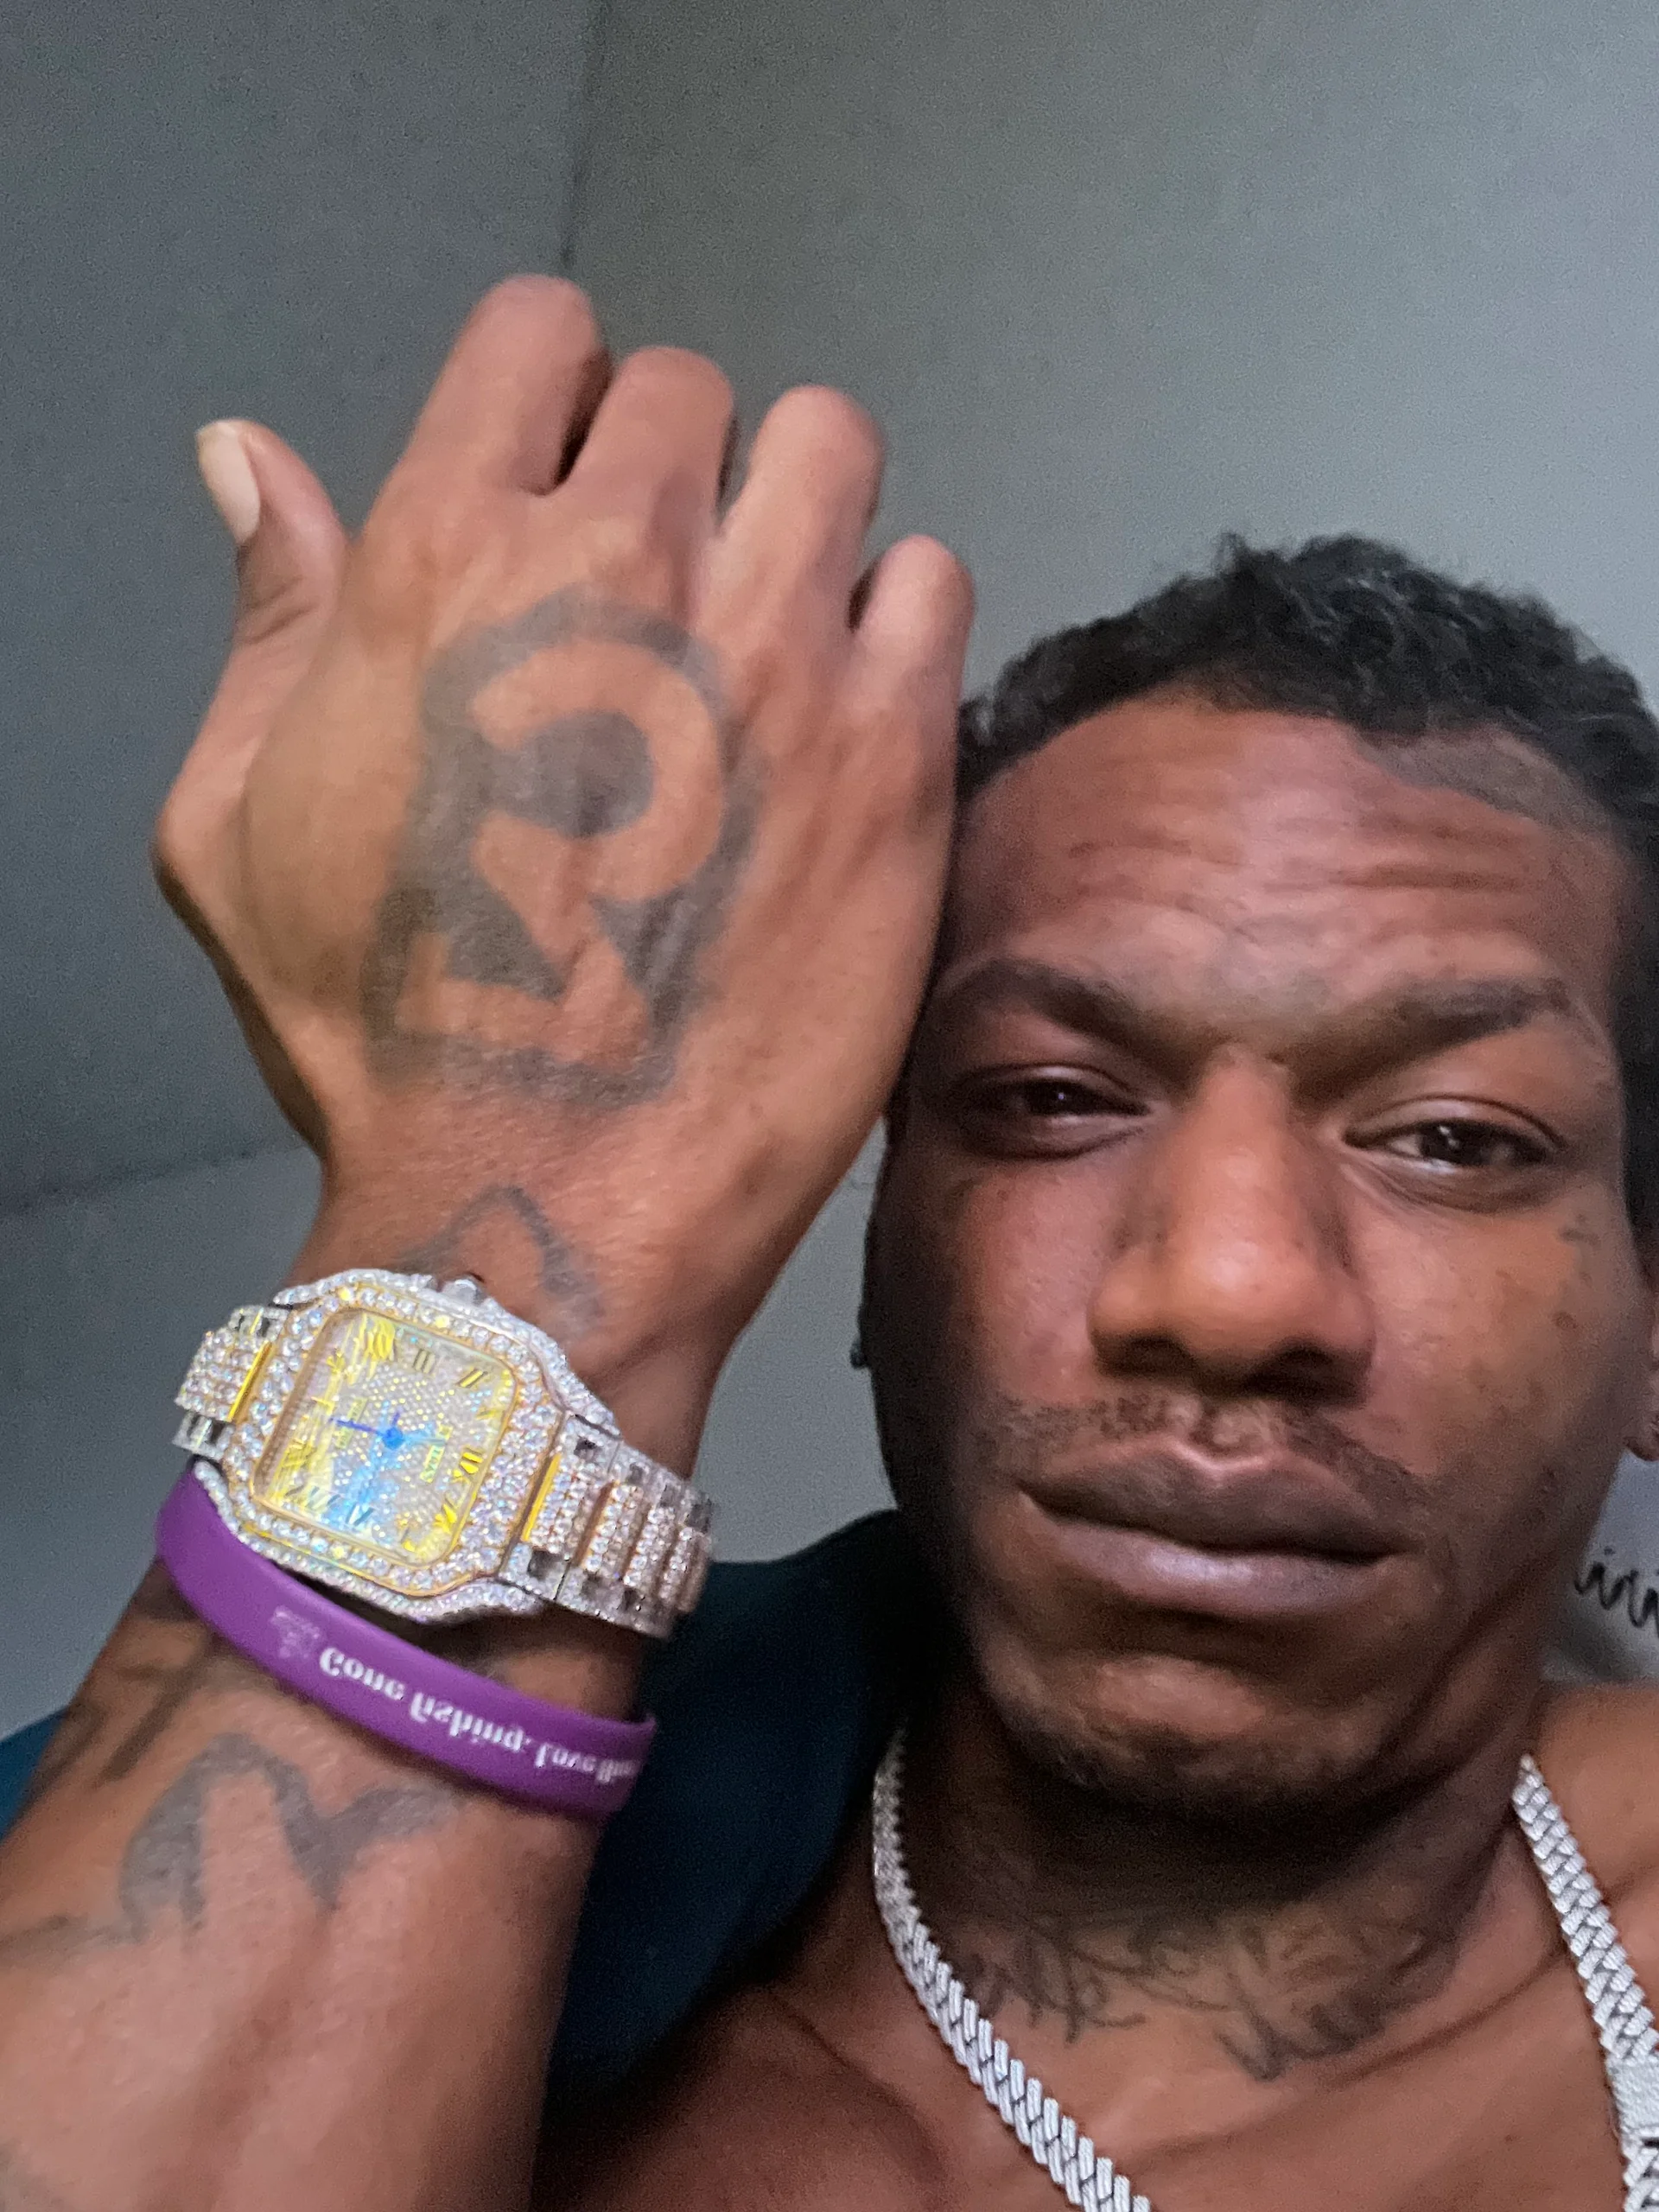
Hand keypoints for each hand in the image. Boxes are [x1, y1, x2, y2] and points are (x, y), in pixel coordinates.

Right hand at [156, 277, 972, 1463]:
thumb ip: (266, 613)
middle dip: (680, 466)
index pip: (542, 336)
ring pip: (832, 452)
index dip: (558, 396)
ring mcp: (774, 653)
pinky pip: (934, 585)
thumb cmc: (385, 1038)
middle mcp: (621, 568)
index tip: (570, 474)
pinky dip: (898, 626)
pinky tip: (848, 719)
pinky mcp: (892, 752)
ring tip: (771, 632)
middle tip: (669, 588)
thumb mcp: (235, 823)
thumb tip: (249, 460)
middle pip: (697, 390)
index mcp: (446, 556)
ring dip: (801, 517)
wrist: (541, 1194)